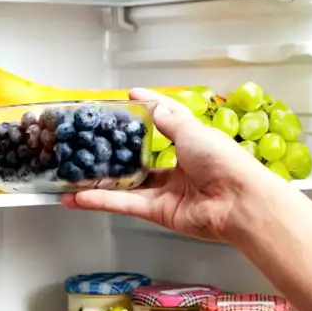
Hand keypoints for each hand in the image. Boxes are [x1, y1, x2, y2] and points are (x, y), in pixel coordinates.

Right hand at [61, 88, 281, 241]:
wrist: (238, 202)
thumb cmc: (224, 161)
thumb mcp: (194, 131)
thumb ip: (171, 121)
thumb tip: (154, 107)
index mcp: (193, 143)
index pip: (167, 122)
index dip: (148, 110)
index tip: (129, 98)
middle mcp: (180, 167)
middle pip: (142, 158)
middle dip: (117, 152)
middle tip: (90, 143)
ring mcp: (168, 192)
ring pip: (128, 184)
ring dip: (100, 182)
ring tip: (72, 176)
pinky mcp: (159, 212)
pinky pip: (126, 203)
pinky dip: (101, 200)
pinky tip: (78, 197)